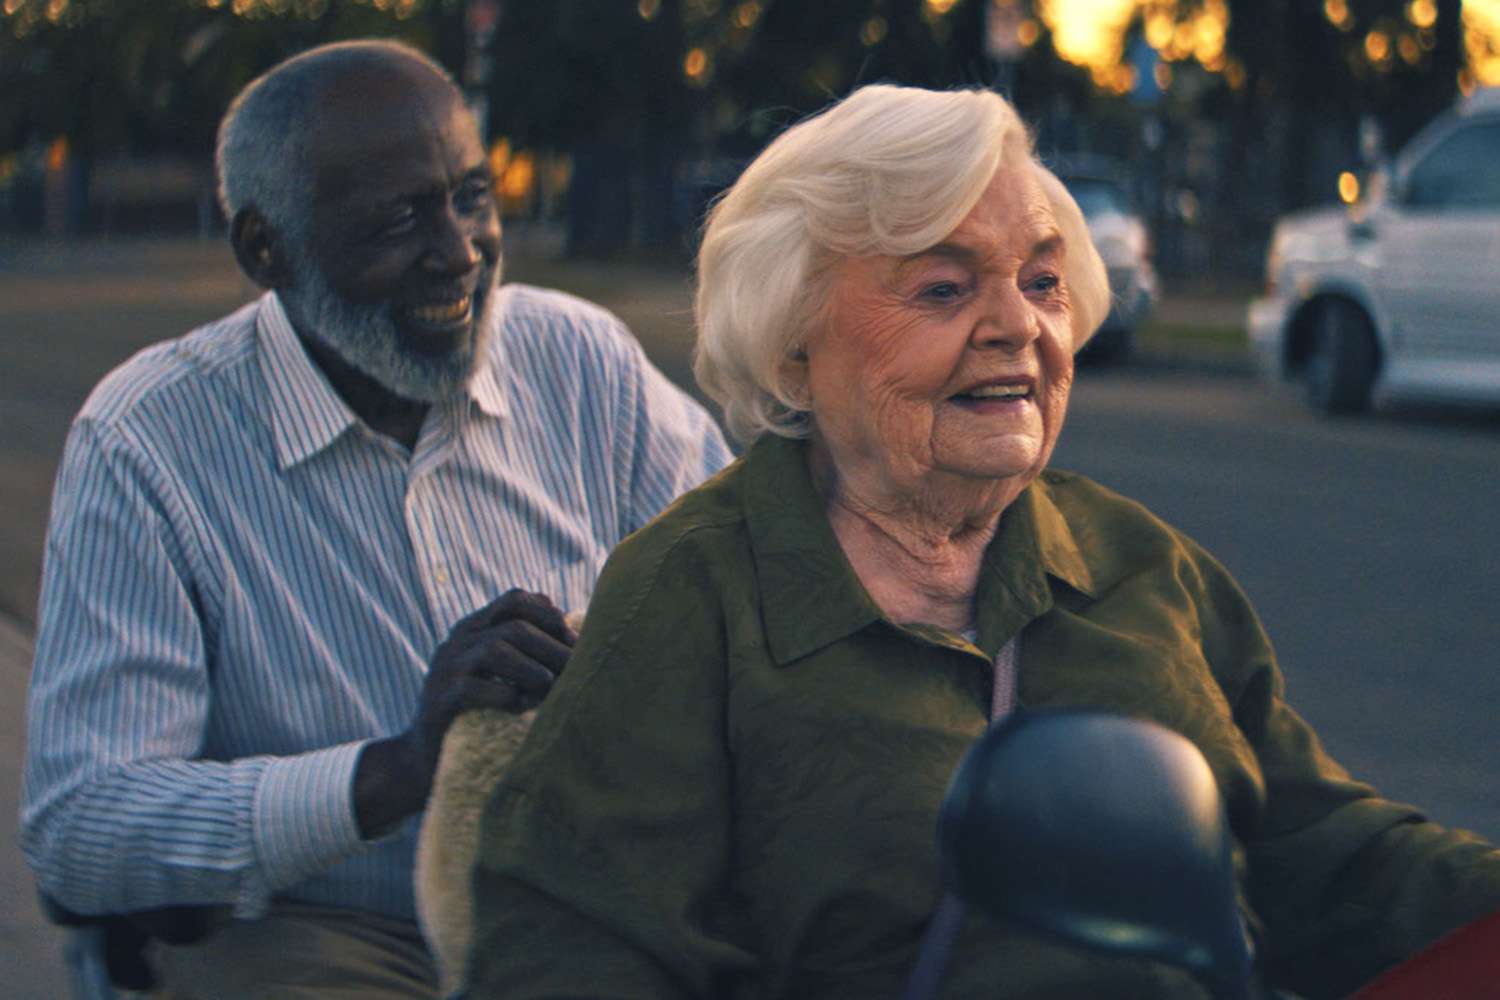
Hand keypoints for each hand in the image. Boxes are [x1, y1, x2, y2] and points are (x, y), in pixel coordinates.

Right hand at [408, 588, 576, 783]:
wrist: (425, 756)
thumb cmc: (477, 711)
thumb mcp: (501, 673)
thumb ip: (528, 649)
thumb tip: (576, 635)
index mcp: (475, 628)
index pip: (514, 600)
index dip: (549, 615)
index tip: (573, 641)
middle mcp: (458, 641)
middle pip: (513, 626)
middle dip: (551, 647)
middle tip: (575, 670)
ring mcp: (446, 669)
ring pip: (495, 650)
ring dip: (531, 669)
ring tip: (549, 687)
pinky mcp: (440, 700)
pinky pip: (473, 687)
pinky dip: (504, 695)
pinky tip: (519, 706)